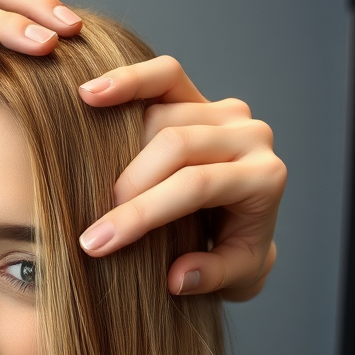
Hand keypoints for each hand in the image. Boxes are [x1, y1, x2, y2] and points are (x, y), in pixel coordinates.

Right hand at [77, 56, 285, 300]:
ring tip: (92, 184)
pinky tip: (89, 94)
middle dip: (128, 185)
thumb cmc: (235, 253)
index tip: (96, 243)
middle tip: (92, 226)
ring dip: (119, 150)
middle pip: (177, 144)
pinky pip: (164, 76)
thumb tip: (177, 276)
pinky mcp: (201, 95)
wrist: (246, 224)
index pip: (195, 186)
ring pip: (162, 115)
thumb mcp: (235, 278)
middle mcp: (252, 135)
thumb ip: (211, 277)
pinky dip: (127, 81)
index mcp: (265, 178)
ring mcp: (227, 111)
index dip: (141, 213)